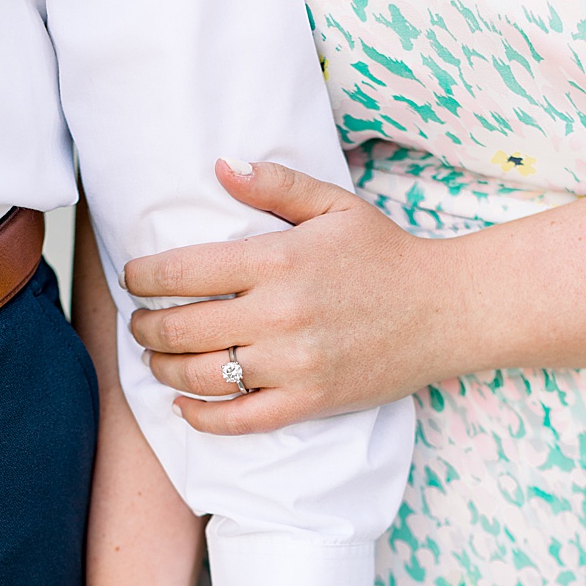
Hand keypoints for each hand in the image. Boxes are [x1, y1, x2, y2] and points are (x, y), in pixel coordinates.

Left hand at [124, 159, 585, 435]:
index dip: (143, 276)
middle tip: (139, 322)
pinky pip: (240, 419)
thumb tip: (220, 166)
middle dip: (145, 326)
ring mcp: (294, 364)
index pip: (181, 272)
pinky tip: (184, 405)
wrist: (449, 310)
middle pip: (180, 327)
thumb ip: (275, 185)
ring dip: (164, 368)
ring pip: (201, 375)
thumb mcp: (336, 206)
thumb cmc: (389, 255)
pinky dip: (202, 416)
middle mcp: (279, 315)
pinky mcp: (311, 401)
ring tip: (156, 359)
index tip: (136, 278)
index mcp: (278, 261)